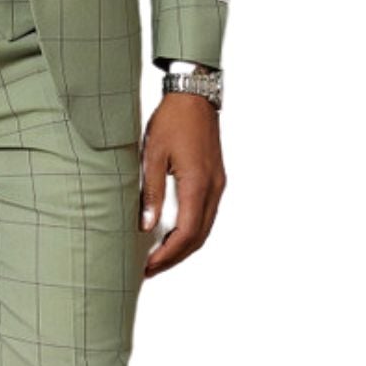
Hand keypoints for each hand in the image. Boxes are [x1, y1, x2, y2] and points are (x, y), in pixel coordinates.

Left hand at [139, 92, 226, 277]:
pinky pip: (206, 214)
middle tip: (150, 269)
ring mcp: (218, 184)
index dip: (168, 255)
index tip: (148, 266)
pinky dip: (191, 230)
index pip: (186, 234)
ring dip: (183, 246)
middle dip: (175, 257)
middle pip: (198, 237)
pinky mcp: (216, 179)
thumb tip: (147, 226)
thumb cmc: (172, 121)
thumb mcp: (152, 155)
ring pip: (204, 228)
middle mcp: (213, 188)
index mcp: (198, 184)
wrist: (194, 96)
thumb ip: (151, 192)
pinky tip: (172, 233)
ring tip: (158, 256)